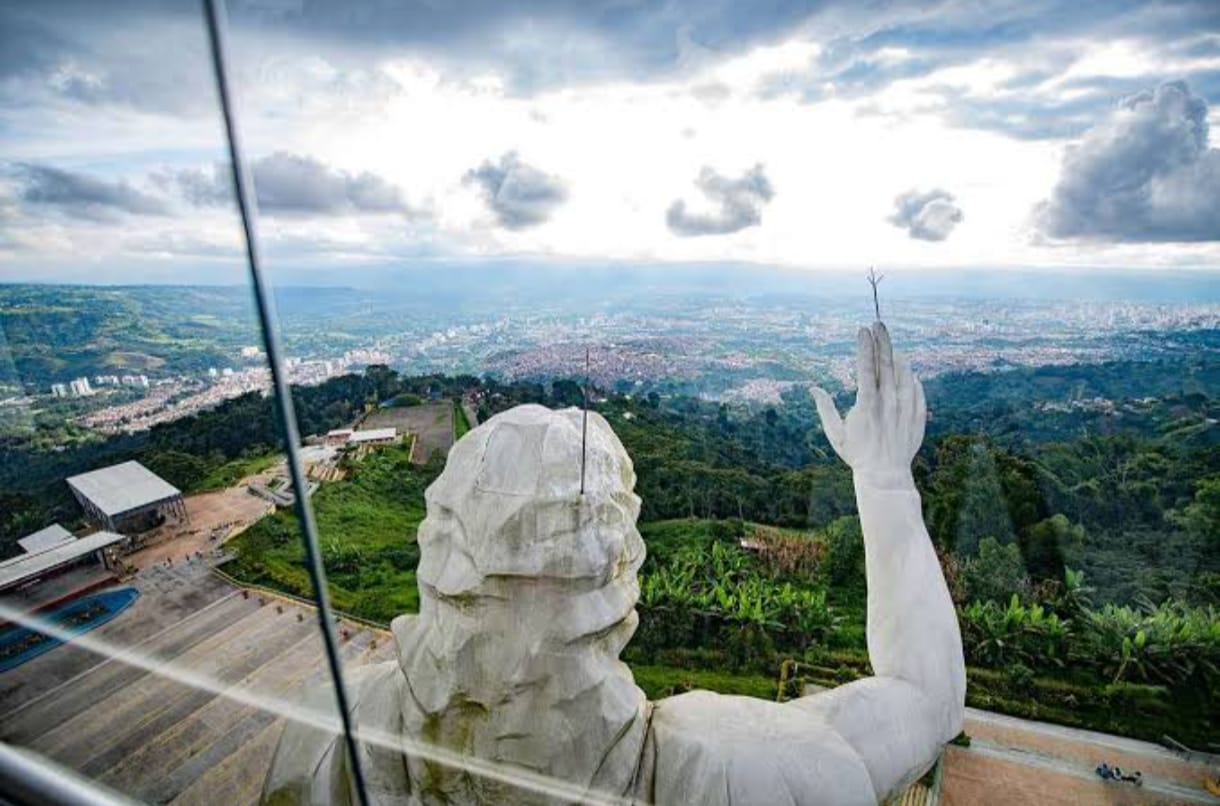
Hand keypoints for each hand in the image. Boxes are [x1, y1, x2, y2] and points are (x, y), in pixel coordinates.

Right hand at [812, 322, 925, 488]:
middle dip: (882, 341)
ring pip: (905, 374)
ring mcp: (905, 409)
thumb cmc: (856, 455)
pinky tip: (908, 372)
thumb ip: (825, 408)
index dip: (864, 346)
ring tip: (892, 348)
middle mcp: (888, 403)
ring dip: (898, 357)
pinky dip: (912, 378)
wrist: (885, 477)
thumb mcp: (835, 434)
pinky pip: (917, 390)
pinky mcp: (918, 417)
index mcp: (866, 405)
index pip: (865, 367)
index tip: (862, 330)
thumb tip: (813, 388)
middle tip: (878, 324)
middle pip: (886, 364)